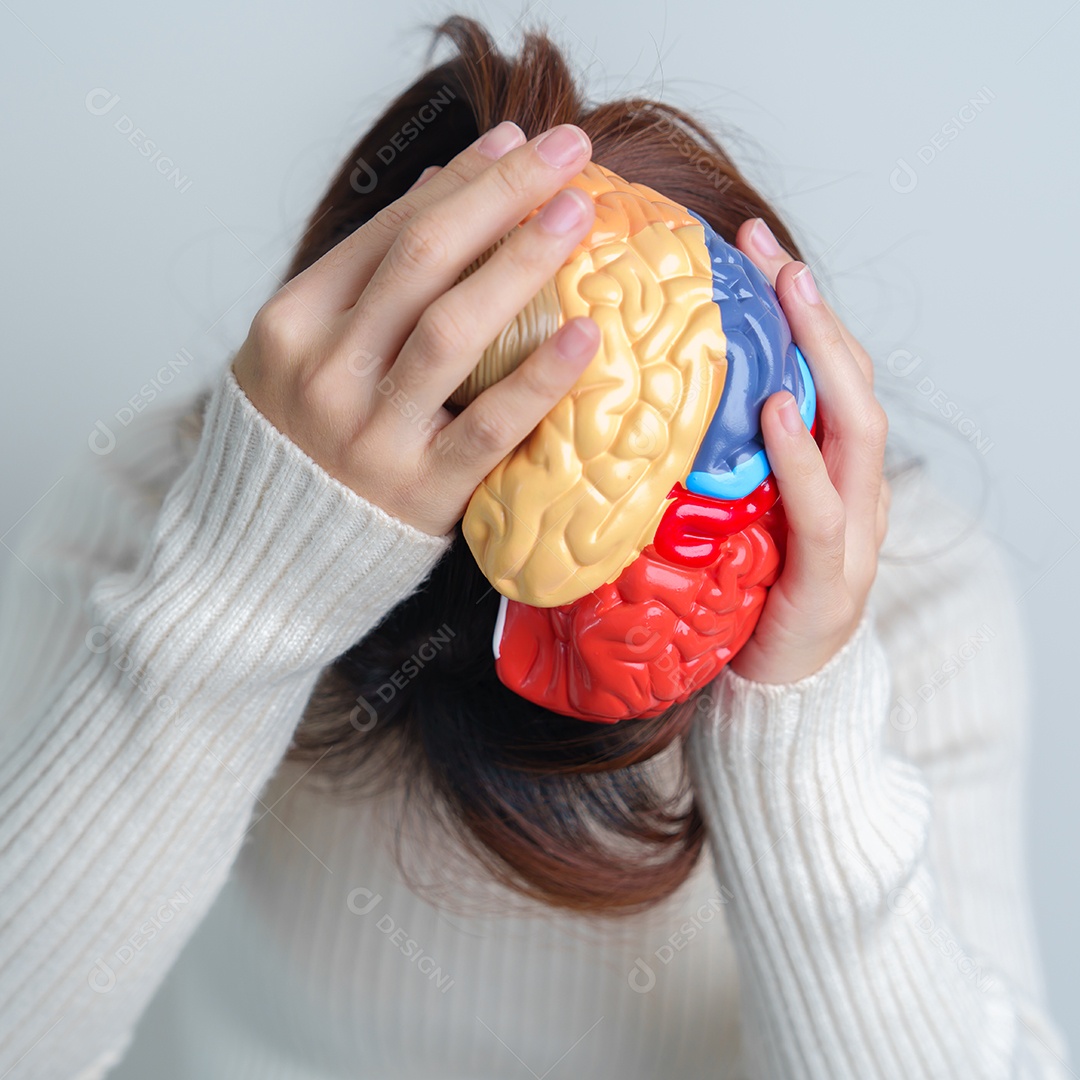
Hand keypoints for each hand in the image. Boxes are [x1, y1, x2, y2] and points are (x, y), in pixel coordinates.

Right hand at [231, 120, 601, 537]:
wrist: (270, 550)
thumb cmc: (304, 438)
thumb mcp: (308, 347)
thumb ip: (370, 274)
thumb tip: (447, 187)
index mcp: (291, 324)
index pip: (388, 232)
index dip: (462, 181)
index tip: (518, 142)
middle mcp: (323, 372)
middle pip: (422, 261)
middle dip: (501, 194)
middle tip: (568, 150)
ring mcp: (369, 433)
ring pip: (452, 330)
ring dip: (521, 262)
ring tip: (577, 213)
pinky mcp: (418, 491)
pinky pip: (488, 426)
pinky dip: (538, 378)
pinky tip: (584, 333)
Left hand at [727, 218, 890, 683]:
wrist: (769, 698)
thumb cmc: (741, 604)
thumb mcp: (724, 521)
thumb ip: (708, 468)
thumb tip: (628, 407)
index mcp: (827, 475)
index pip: (827, 377)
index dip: (801, 312)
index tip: (757, 249)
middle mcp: (853, 493)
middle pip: (851, 384)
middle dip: (815, 313)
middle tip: (773, 252)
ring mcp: (852, 535)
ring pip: (854, 431)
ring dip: (823, 359)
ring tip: (790, 298)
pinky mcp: (831, 581)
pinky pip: (822, 510)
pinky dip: (801, 459)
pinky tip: (778, 412)